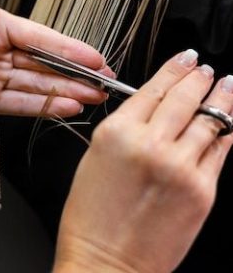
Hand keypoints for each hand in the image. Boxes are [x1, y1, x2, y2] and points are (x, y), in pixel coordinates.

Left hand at [0, 0, 112, 119]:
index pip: (41, 38)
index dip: (71, 49)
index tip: (96, 59)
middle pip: (45, 64)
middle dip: (77, 74)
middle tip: (103, 83)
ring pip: (36, 86)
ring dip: (65, 92)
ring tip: (92, 98)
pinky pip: (15, 106)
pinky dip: (41, 108)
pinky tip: (63, 107)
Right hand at [54, 50, 232, 272]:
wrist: (107, 263)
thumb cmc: (92, 215)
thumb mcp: (97, 156)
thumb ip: (128, 127)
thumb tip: (155, 107)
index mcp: (118, 132)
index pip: (155, 87)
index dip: (174, 68)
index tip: (186, 58)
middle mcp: (150, 144)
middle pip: (185, 97)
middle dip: (199, 76)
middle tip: (206, 68)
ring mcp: (180, 166)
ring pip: (210, 118)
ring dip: (221, 96)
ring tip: (226, 83)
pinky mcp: (202, 190)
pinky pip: (220, 149)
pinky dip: (225, 130)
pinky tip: (227, 120)